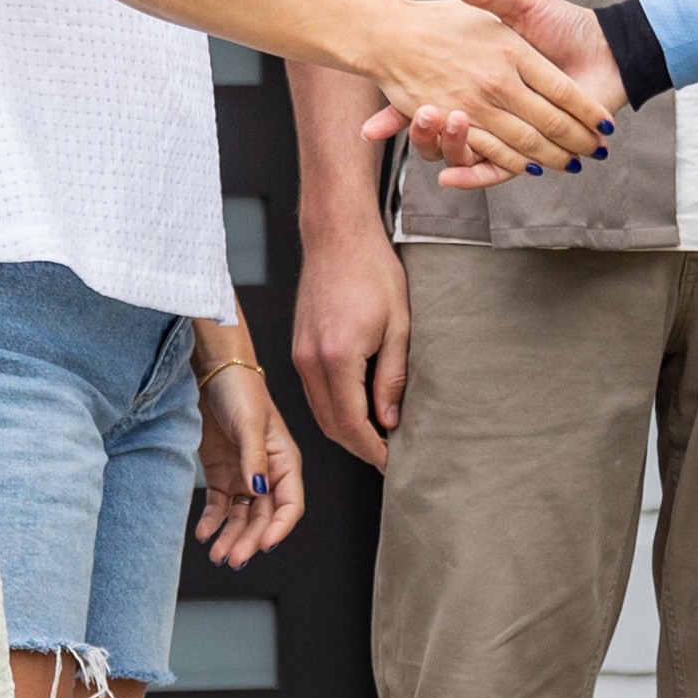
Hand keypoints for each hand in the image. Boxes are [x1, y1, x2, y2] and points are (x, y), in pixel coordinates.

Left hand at [195, 357, 307, 563]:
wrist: (212, 374)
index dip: (280, 528)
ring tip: (218, 555)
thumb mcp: (250, 423)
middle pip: (263, 518)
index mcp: (285, 462)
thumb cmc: (240, 390)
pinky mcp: (221, 475)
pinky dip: (212, 521)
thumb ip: (254, 458)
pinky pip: (219, 507)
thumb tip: (259, 490)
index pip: (290, 504)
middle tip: (234, 558)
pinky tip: (204, 533)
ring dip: (231, 537)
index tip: (265, 545)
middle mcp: (267, 474)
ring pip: (242, 518)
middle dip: (250, 540)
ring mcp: (243, 477)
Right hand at [290, 225, 409, 469]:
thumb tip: (390, 419)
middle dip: (359, 446)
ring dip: (346, 430)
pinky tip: (357, 407)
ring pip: (319, 411)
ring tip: (377, 436)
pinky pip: (314, 392)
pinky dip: (334, 408)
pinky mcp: (298, 347)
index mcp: (337, 357)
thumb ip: (393, 377)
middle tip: (389, 455)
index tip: (394, 460)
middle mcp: (310, 361)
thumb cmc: (372, 270)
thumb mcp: (398, 325)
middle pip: (331, 425)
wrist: (337, 236)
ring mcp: (300, 355)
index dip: (373, 448)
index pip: (352, 423)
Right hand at [353, 0, 615, 177]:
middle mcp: (492, 103)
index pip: (436, 88)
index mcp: (485, 73)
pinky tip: (450, 175)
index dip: (402, 97)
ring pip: (465, 146)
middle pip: (445, 124)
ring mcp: (508, 127)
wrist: (605, 49)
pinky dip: (473, 174)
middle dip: (416, 126)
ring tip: (424, 132)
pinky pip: (494, 167)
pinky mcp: (527, 149)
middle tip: (382, 123)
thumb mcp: (518, 0)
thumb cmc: (562, 23)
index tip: (369, 102)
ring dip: (441, 144)